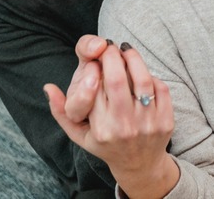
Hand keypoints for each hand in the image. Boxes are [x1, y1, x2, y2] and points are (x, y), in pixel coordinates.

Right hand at [45, 37, 177, 197]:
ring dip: (133, 58)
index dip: (94, 65)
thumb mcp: (79, 134)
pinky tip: (141, 72)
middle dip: (112, 55)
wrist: (140, 166)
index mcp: (100, 128)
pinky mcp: (166, 121)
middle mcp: (123, 126)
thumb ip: (60, 111)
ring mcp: (147, 124)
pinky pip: (160, 88)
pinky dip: (150, 75)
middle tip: (110, 47)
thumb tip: (48, 86)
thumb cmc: (106, 144)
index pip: (94, 86)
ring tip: (126, 50)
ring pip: (142, 79)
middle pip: (116, 78)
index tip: (94, 57)